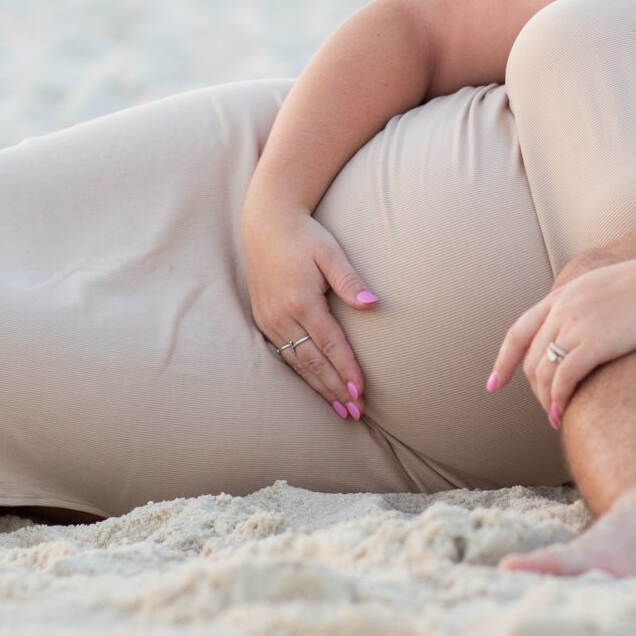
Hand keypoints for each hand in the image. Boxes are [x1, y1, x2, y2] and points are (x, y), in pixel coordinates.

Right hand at [241, 199, 377, 414]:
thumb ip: (350, 280)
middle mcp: (281, 316)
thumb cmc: (304, 236)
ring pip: (296, 363)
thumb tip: (373, 303)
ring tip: (339, 408)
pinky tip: (314, 385)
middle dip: (334, 388)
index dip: (346, 369)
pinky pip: (283, 354)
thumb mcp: (331, 252)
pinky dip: (301, 373)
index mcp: (301, 301)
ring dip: (318, 387)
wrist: (266, 224)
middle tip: (354, 412)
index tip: (361, 391)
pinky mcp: (263, 320)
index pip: (330, 344)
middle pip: (312, 362)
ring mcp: (269, 320)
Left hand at [488, 254, 635, 427]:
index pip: (519, 332)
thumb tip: (579, 334)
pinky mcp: (594, 343)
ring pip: (544, 373)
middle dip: (534, 389)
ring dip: (546, 400)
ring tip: (556, 418)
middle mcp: (562, 309)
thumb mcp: (606, 289)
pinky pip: (564, 379)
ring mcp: (576, 326)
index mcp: (562, 296)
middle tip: (548, 409)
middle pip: (531, 359)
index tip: (494, 384)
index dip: (504, 361)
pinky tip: (563, 414)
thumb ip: (586, 307)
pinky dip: (558, 400)